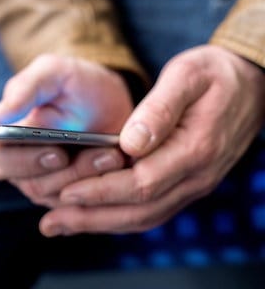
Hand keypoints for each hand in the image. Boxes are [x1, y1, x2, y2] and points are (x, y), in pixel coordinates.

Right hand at [0, 54, 132, 205]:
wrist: (107, 100)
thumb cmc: (76, 85)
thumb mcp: (54, 73)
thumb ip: (26, 87)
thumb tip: (0, 116)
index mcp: (9, 140)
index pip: (1, 162)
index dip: (26, 162)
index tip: (58, 153)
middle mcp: (25, 166)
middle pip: (36, 185)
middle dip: (71, 172)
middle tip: (103, 154)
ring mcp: (50, 182)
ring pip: (64, 195)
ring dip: (91, 176)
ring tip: (114, 155)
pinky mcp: (75, 192)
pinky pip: (85, 201)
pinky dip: (102, 188)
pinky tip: (118, 168)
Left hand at [38, 45, 264, 236]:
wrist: (249, 85)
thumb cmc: (216, 75)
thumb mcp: (188, 76)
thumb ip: (160, 109)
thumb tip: (130, 143)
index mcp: (195, 148)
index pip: (141, 182)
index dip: (102, 190)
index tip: (67, 192)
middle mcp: (196, 175)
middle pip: (139, 209)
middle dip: (93, 215)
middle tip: (53, 220)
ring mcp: (193, 183)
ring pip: (144, 216)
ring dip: (102, 222)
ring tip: (64, 223)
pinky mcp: (187, 181)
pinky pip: (153, 209)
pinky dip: (121, 216)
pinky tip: (98, 215)